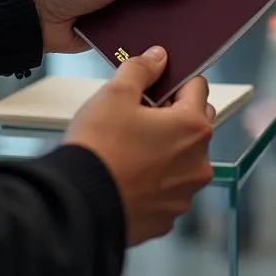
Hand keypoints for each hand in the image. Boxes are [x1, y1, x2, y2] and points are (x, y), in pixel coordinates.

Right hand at [66, 48, 214, 245]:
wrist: (77, 206)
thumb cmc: (98, 149)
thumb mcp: (115, 94)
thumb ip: (141, 69)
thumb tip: (158, 57)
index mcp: (193, 127)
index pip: (197, 87)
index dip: (174, 82)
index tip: (154, 88)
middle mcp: (198, 163)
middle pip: (195, 125)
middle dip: (173, 117)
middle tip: (138, 117)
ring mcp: (184, 194)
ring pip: (182, 160)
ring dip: (165, 151)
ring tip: (130, 150)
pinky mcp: (166, 218)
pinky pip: (167, 190)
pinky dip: (154, 182)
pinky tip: (128, 176)